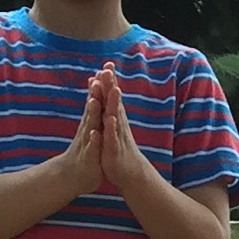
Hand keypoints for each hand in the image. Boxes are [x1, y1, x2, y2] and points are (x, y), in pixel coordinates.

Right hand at [53, 68, 110, 196]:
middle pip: (92, 107)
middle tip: (100, 75)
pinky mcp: (89, 157)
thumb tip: (95, 94)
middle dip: (96, 92)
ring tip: (94, 99)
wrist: (74, 176)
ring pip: (90, 125)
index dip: (101, 85)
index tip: (106, 68)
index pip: (97, 100)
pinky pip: (92, 147)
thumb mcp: (92, 130)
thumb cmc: (86, 152)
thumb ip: (94, 113)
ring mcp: (87, 141)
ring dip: (92, 113)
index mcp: (92, 122)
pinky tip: (95, 133)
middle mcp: (88, 128)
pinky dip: (94, 140)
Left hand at [92, 65, 150, 196]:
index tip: (107, 64)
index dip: (109, 81)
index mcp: (115, 119)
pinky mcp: (114, 150)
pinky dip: (111, 128)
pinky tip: (110, 118)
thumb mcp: (114, 129)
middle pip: (114, 102)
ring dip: (114, 103)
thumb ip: (111, 110)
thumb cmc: (120, 150)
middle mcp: (118, 125)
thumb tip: (110, 94)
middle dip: (111, 86)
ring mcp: (117, 136)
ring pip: (115, 116)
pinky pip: (112, 137)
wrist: (131, 174)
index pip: (111, 97)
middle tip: (108, 68)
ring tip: (114, 89)